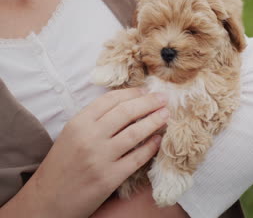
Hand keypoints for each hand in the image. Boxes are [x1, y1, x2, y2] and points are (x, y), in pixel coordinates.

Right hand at [0, 88, 168, 217]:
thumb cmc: (62, 165)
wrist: (48, 200)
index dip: (132, 92)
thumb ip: (94, 120)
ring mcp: (100, 158)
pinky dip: (151, 147)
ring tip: (166, 115)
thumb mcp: (71, 135)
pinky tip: (159, 140)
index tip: (146, 90)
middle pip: (127, 112)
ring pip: (135, 133)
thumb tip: (126, 104)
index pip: (111, 99)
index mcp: (78, 123)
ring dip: (155, 121)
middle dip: (149, 102)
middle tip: (163, 98)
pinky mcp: (109, 178)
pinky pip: (137, 158)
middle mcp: (89, 137)